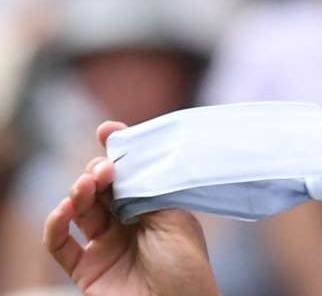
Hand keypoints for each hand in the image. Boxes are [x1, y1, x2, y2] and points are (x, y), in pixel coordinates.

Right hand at [43, 122, 220, 295]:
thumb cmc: (185, 265)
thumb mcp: (173, 215)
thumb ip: (146, 188)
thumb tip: (126, 159)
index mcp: (154, 207)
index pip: (131, 174)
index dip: (118, 151)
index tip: (108, 131)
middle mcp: (128, 224)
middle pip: (103, 188)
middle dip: (99, 171)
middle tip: (104, 170)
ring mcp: (106, 246)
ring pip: (81, 209)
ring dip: (79, 192)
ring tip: (89, 186)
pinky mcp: (86, 270)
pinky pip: (60, 243)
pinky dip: (56, 223)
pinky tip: (65, 209)